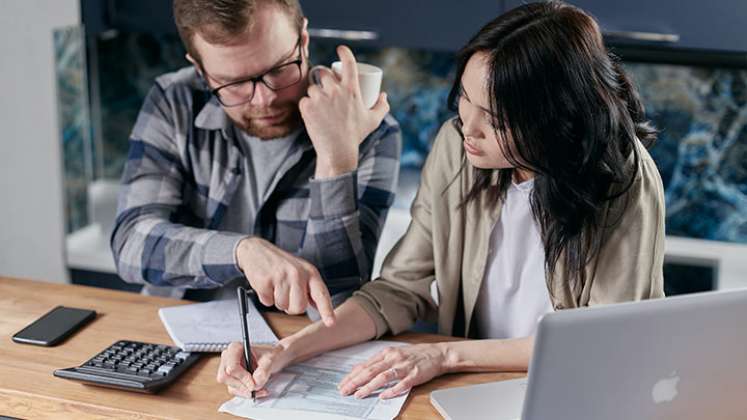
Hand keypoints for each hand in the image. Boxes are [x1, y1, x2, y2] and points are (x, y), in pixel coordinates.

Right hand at [217, 341, 294, 397]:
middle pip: (225, 377)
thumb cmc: (270, 355)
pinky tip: (258, 390)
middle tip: (256, 387)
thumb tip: (255, 382)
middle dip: (242, 385)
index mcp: (235, 348)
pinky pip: (235, 391)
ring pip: (230, 386)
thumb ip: (263, 370)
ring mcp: (228, 369)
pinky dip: (247, 393)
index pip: (231, 366)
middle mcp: (228, 358)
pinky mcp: (232, 379)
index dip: (242, 377)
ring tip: (261, 388)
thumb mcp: (270, 360)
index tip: (254, 383)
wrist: (274, 359)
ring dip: (247, 391)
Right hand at [235, 237, 335, 325]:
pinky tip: (266, 284)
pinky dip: (265, 297)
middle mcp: (297, 274)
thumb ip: (310, 288)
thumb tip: (318, 306)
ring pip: (282, 306)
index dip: (326, 310)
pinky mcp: (265, 281)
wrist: (256, 250)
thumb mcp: (301, 270)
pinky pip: (267, 302)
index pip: (321, 294)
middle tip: (286, 293)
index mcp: (310, 272)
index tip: (331, 323)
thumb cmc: (280, 263)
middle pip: (299, 307)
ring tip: (275, 285)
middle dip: (291, 307)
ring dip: (277, 300)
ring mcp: (281, 277)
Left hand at [300, 45, 389, 177]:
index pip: (348, 63)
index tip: (340, 49)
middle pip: (324, 73)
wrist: (337, 151)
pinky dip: (307, 105)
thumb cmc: (356, 135)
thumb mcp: (373, 120)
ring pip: (313, 87)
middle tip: (326, 87)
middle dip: (324, 77)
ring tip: (319, 103)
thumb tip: (383, 95)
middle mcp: (335, 91)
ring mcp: (320, 98)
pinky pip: (304, 100)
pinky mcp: (307, 107)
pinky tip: (311, 112)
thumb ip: (382, 106)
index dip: (344, 52)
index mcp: (351, 90)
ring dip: (315, 93)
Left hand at [338, 343, 448, 399]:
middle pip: (370, 371)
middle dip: (355, 382)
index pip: (365, 365)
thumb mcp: (394, 354)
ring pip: (383, 377)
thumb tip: (360, 371)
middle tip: (344, 391)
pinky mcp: (414, 375)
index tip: (342, 384)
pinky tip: (383, 396)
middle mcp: (393, 358)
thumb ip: (378, 362)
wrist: (437, 353)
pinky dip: (391, 390)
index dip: (352, 376)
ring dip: (369, 386)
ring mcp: (404, 366)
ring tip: (359, 395)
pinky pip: (402, 384)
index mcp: (386, 353)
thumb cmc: (414, 355)